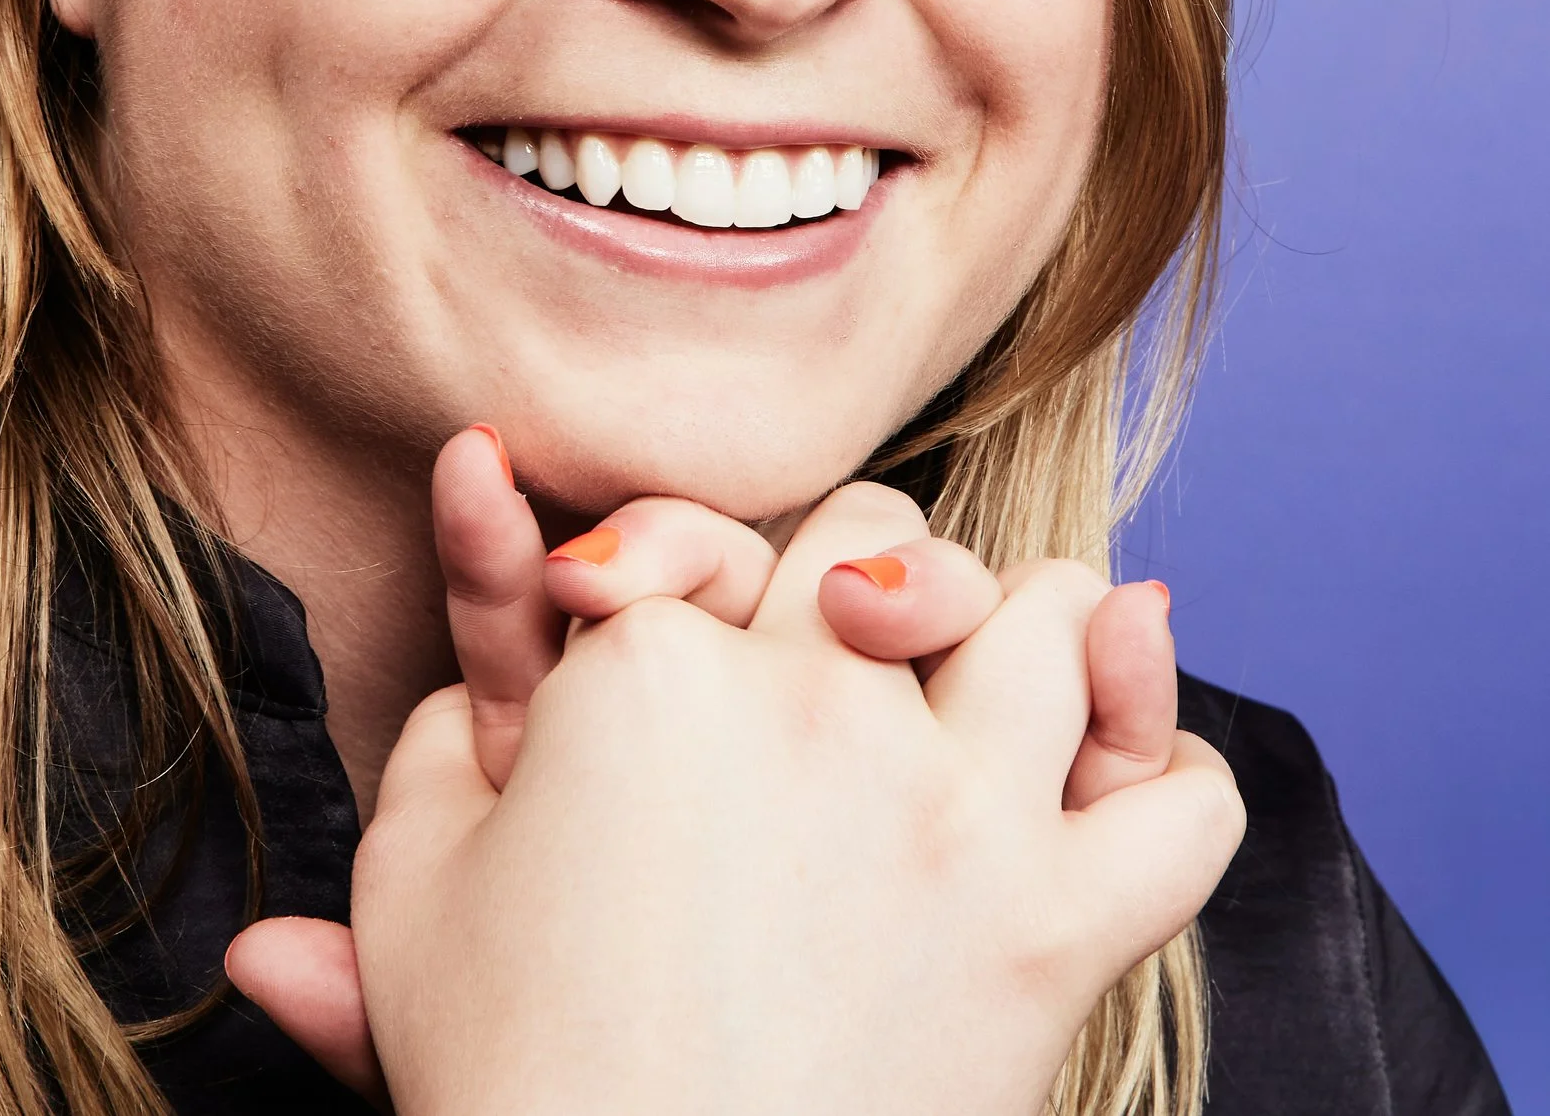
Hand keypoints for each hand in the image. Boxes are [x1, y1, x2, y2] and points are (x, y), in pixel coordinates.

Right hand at [227, 433, 1196, 1102]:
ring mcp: (950, 805)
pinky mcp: (1055, 927)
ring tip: (972, 686)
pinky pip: (1183, 803)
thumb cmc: (509, 1073)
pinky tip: (1102, 775)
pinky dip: (1165, 764)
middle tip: (826, 648)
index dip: (668, 568)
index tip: (640, 621)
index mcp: (648, 663)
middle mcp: (815, 697)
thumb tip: (466, 661)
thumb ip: (430, 749)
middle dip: (852, 572)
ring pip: (1045, 613)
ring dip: (1014, 631)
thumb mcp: (410, 887)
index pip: (691, 535)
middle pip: (879, 532)